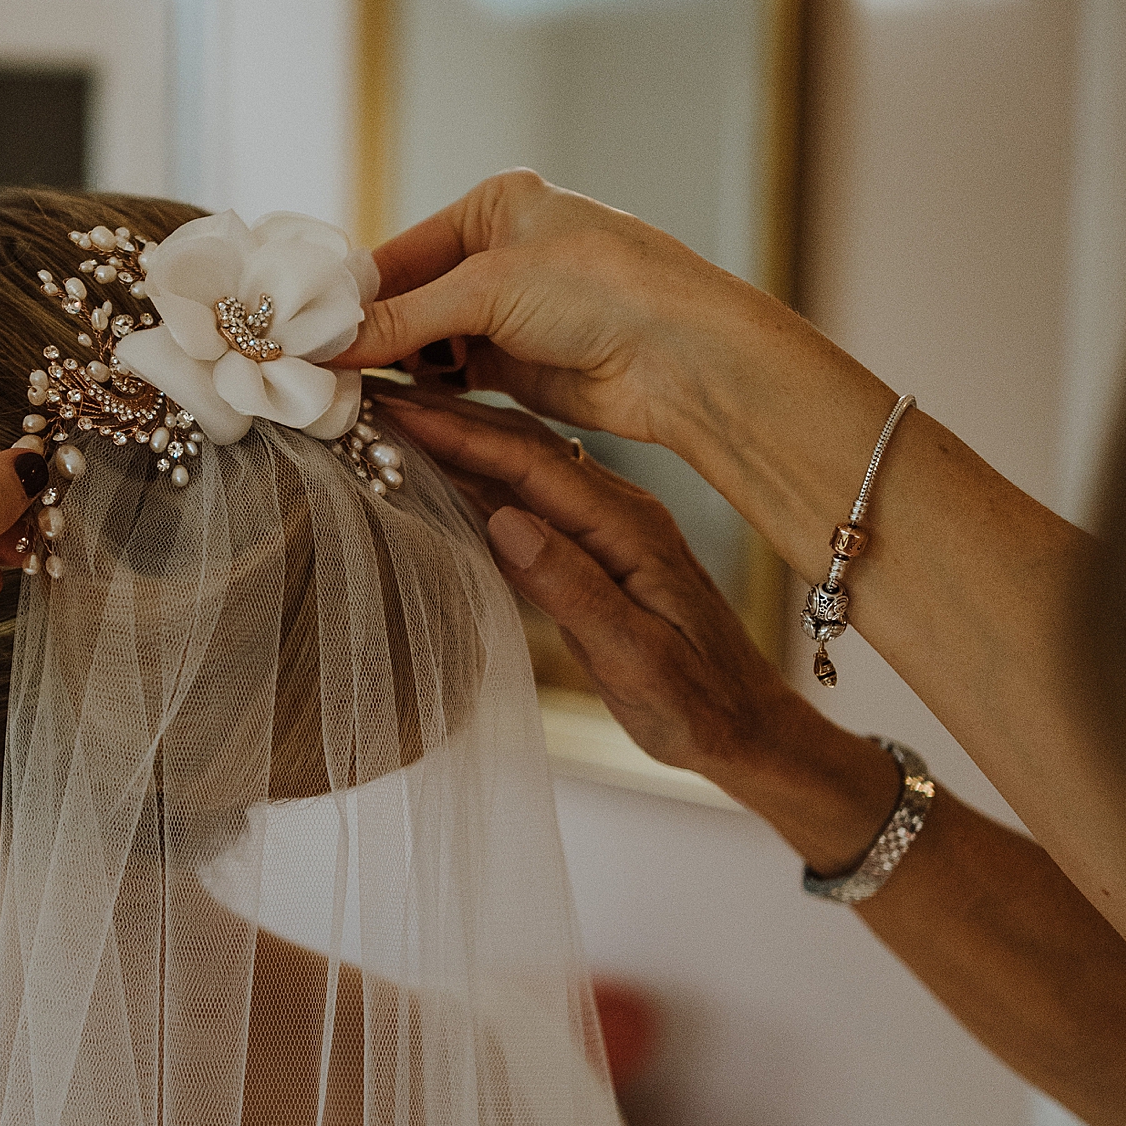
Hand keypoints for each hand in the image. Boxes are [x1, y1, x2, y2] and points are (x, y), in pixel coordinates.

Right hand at [333, 169, 767, 446]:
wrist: (682, 357)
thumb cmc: (600, 290)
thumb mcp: (487, 292)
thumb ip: (401, 321)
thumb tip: (325, 343)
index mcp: (498, 204)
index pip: (402, 250)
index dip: (353, 294)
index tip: (302, 331)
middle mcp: (505, 252)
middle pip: (412, 297)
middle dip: (371, 334)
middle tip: (315, 369)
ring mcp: (515, 312)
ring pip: (431, 341)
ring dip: (396, 367)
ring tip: (344, 393)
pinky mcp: (524, 366)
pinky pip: (456, 376)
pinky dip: (427, 390)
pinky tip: (393, 406)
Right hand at [396, 391, 901, 868]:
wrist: (749, 729)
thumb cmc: (696, 704)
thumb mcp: (635, 658)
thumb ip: (571, 589)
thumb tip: (506, 520)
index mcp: (627, 530)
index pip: (529, 465)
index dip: (460, 432)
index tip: (397, 408)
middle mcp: (619, 514)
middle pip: (521, 450)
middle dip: (449, 418)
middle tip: (376, 396)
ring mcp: (610, 529)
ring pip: (524, 469)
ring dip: (461, 441)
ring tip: (394, 420)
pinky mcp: (600, 551)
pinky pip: (531, 500)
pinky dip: (481, 480)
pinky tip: (443, 474)